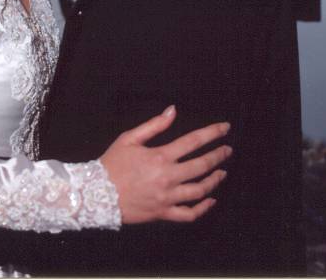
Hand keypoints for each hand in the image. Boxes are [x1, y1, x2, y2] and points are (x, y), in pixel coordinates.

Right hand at [100, 105, 230, 223]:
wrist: (97, 193)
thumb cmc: (113, 163)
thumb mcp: (129, 138)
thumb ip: (154, 125)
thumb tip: (173, 110)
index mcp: (160, 156)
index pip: (193, 141)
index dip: (212, 133)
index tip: (224, 128)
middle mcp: (168, 177)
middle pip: (202, 165)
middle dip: (218, 156)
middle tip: (228, 150)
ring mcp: (168, 197)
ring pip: (200, 190)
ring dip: (215, 180)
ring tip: (222, 173)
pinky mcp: (164, 213)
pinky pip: (189, 214)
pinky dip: (203, 208)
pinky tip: (211, 200)